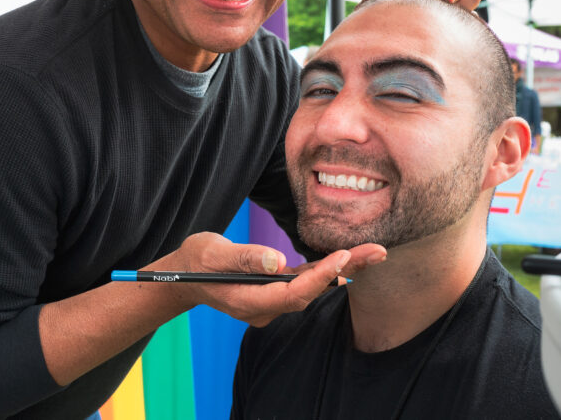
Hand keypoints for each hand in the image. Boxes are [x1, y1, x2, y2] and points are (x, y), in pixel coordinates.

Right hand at [159, 233, 384, 326]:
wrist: (181, 276)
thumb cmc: (195, 261)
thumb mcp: (213, 254)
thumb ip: (245, 258)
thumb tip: (277, 261)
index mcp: (249, 302)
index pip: (293, 293)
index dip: (321, 277)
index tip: (344, 256)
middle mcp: (264, 308)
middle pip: (311, 293)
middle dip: (346, 271)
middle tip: (379, 252)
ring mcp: (269, 302)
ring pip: (312, 288)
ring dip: (343, 270)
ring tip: (374, 252)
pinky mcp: (273, 290)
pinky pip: (304, 283)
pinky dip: (327, 270)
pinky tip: (350, 259)